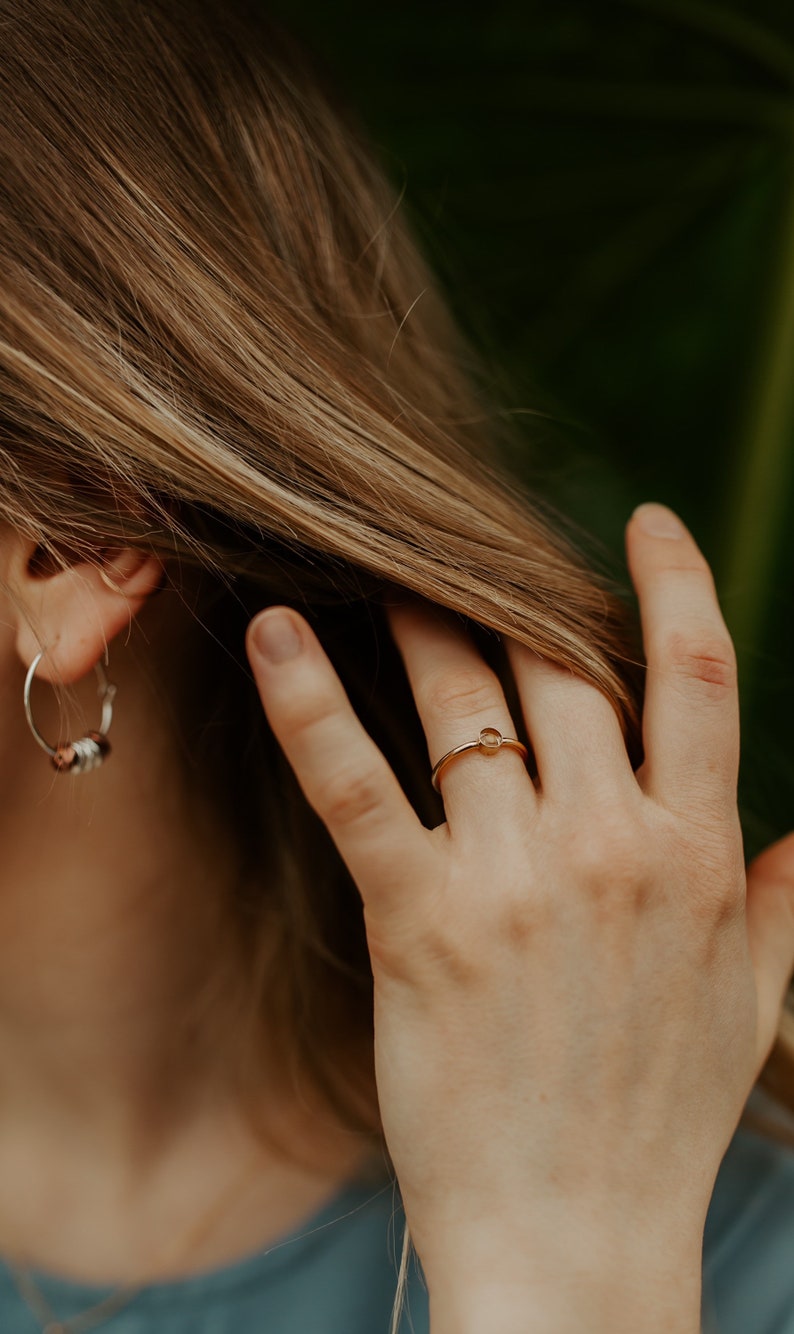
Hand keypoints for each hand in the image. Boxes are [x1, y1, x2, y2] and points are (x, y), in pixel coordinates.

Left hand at [246, 503, 793, 1331]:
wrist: (576, 1239)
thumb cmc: (662, 1119)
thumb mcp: (754, 1005)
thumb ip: (783, 905)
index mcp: (702, 854)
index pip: (698, 675)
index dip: (674, 582)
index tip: (645, 523)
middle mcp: (614, 846)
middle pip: (564, 666)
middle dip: (516, 597)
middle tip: (468, 556)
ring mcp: (515, 879)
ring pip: (466, 702)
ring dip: (421, 619)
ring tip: (380, 567)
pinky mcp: (420, 921)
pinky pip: (358, 787)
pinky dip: (309, 704)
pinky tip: (276, 634)